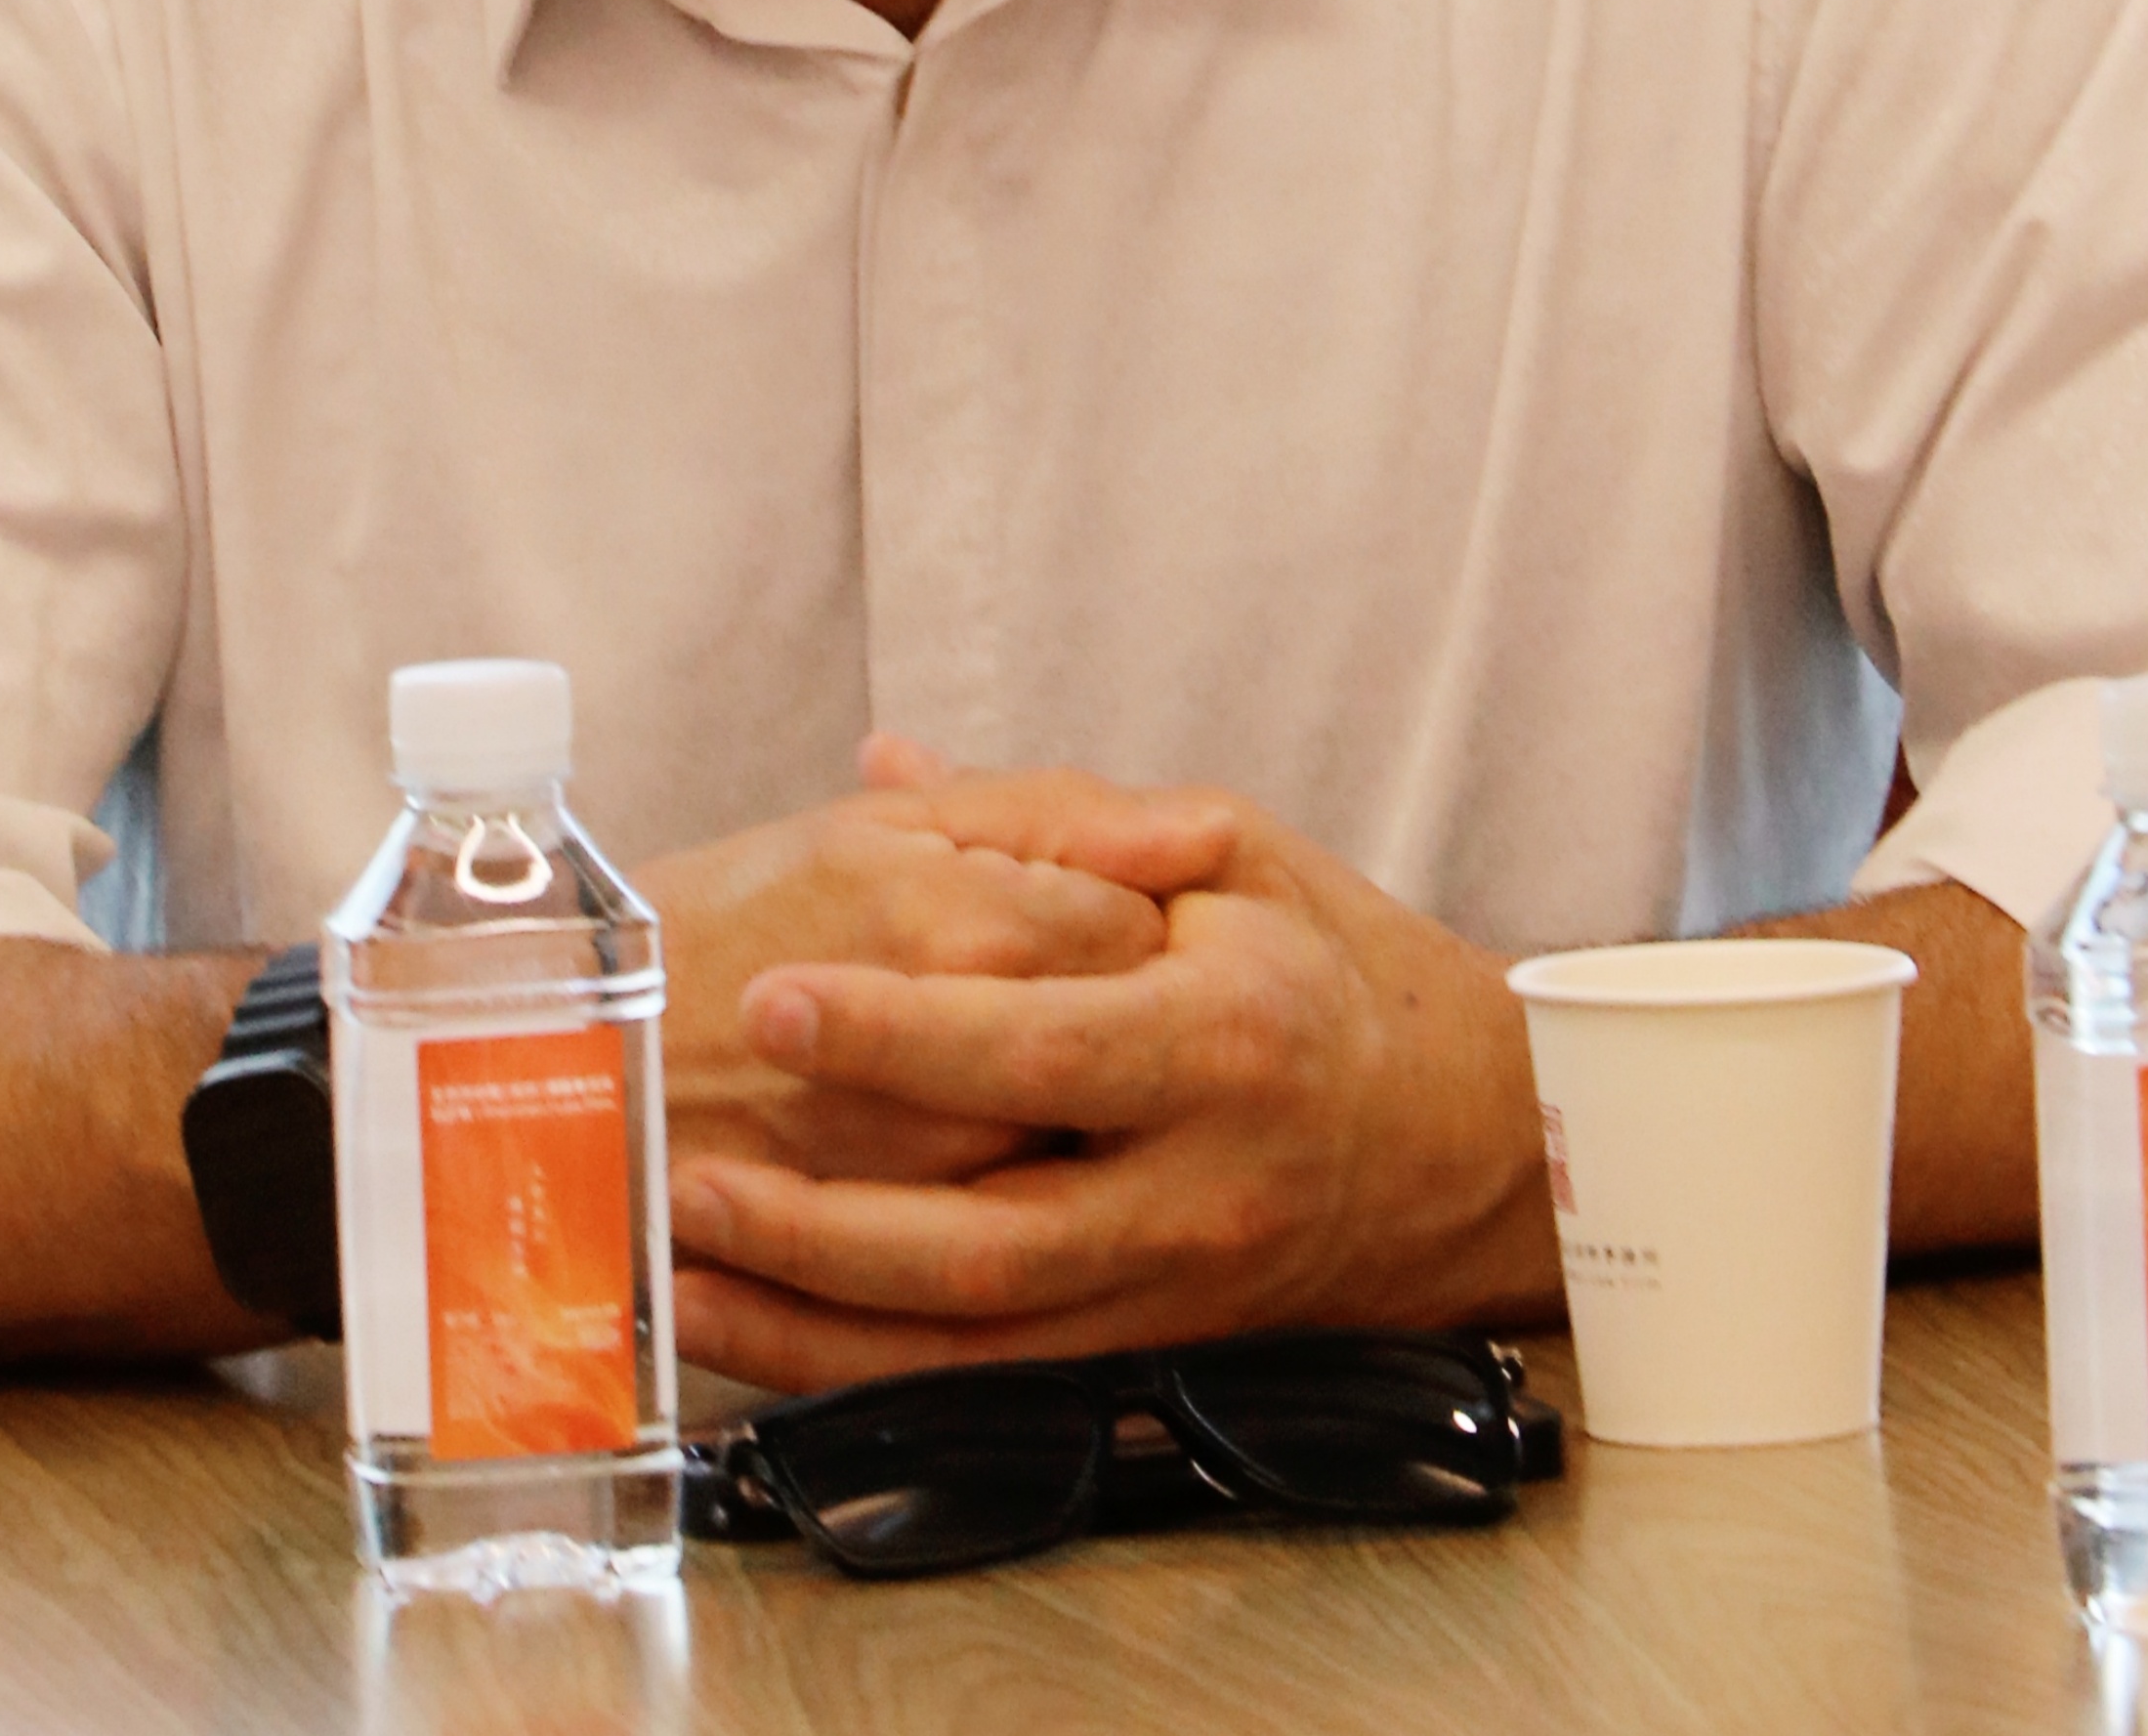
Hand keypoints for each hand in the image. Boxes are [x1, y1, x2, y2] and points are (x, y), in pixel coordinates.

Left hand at [666, 763, 1558, 1388]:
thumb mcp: (1234, 848)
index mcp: (1221, 1036)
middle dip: (826, 1217)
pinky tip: (762, 1334)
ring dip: (818, 1317)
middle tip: (689, 1163)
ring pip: (976, 1336)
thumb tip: (890, 769)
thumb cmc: (1334, 970)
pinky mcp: (1146, 1348)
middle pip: (994, 1236)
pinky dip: (866, 1369)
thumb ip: (1060, 817)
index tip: (777, 998)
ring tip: (684, 1263)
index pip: (1041, 1048)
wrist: (1463, 1140)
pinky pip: (989, 1379)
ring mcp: (1171, 1287)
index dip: (901, 1034)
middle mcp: (1198, 1184)